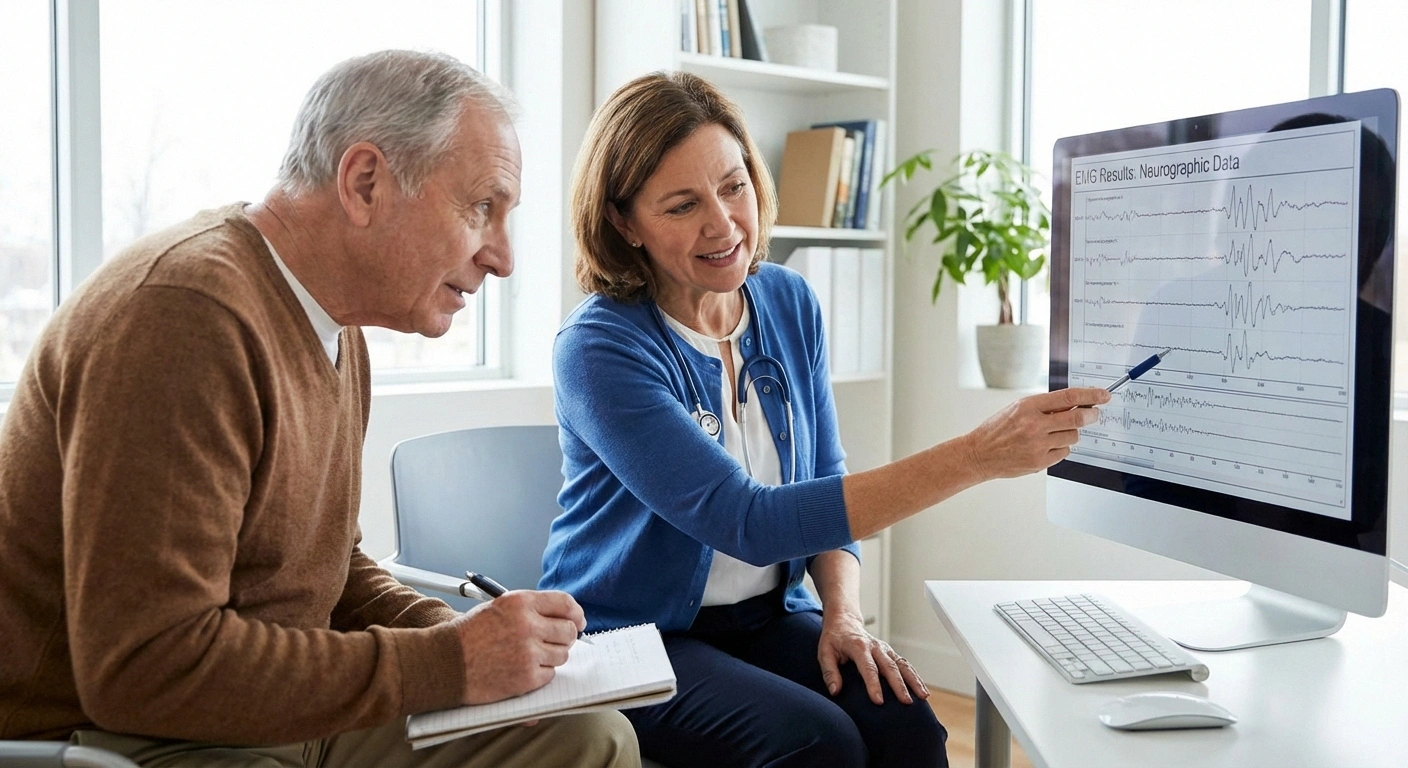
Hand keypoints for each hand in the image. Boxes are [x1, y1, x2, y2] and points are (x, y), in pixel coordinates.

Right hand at [450, 590, 586, 704]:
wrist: (444, 662)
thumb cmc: (468, 635)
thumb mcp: (498, 608)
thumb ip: (530, 610)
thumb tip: (564, 619)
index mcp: (521, 602)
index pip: (565, 603)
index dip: (576, 614)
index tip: (578, 621)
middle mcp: (528, 625)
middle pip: (569, 631)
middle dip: (565, 637)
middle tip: (554, 642)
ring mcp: (529, 652)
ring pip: (562, 654)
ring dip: (551, 656)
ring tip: (529, 656)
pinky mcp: (526, 677)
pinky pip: (550, 674)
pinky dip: (540, 674)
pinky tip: (522, 669)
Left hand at [818, 610, 928, 705]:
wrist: (844, 622)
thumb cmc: (833, 639)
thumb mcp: (824, 652)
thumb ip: (829, 672)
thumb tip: (835, 691)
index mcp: (858, 646)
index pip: (868, 667)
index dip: (874, 685)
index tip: (879, 701)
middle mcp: (875, 647)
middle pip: (890, 667)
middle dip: (899, 685)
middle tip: (906, 702)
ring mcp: (885, 649)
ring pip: (903, 664)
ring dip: (914, 680)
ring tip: (923, 696)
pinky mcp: (890, 653)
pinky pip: (905, 665)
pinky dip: (915, 677)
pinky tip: (922, 690)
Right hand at [959, 387, 1108, 479]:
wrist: (980, 453)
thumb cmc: (998, 430)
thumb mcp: (1018, 408)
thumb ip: (1045, 406)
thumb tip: (1074, 404)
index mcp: (1028, 407)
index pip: (1068, 398)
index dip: (1090, 396)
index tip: (1103, 396)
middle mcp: (1034, 425)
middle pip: (1077, 419)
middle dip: (1091, 415)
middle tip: (1094, 414)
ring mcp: (1038, 445)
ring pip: (1072, 437)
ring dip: (1069, 433)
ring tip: (1053, 433)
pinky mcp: (1040, 462)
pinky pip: (1064, 453)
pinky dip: (1060, 448)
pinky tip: (1046, 446)